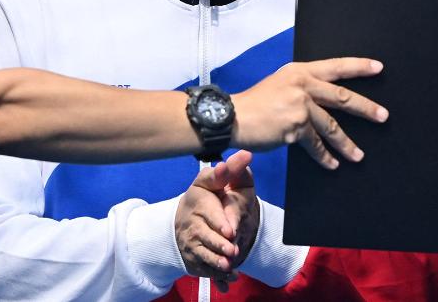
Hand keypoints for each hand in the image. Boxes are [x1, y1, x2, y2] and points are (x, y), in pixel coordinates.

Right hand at [175, 151, 253, 287]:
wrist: (191, 220)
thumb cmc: (211, 198)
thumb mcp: (220, 180)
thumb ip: (232, 169)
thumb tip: (246, 155)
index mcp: (198, 200)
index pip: (208, 212)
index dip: (219, 221)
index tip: (230, 230)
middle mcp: (192, 223)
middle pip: (205, 236)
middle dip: (218, 244)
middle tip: (232, 250)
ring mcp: (192, 242)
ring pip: (203, 254)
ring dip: (216, 262)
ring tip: (228, 266)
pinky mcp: (194, 258)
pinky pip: (204, 270)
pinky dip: (215, 278)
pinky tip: (226, 282)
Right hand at [233, 58, 389, 168]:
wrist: (233, 117)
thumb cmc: (253, 104)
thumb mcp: (278, 84)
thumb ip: (300, 88)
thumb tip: (319, 101)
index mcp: (299, 71)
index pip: (335, 66)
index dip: (358, 67)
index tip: (378, 68)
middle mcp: (302, 85)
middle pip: (342, 97)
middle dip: (366, 108)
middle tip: (383, 116)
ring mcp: (300, 106)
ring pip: (332, 126)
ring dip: (347, 143)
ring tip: (358, 154)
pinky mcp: (295, 127)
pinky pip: (316, 144)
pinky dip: (325, 156)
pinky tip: (332, 163)